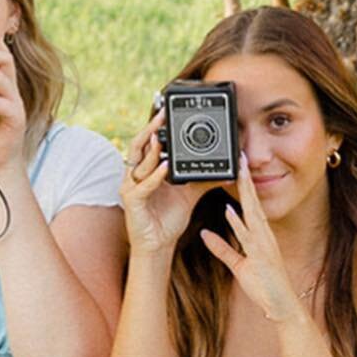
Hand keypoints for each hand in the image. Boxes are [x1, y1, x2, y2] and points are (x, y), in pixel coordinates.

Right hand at [118, 113, 216, 256]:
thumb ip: (203, 180)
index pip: (149, 142)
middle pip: (139, 144)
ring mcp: (131, 186)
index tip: (167, 112)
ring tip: (163, 138)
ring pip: (138, 162)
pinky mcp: (132, 201)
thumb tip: (225, 171)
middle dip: (150, 128)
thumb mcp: (190, 195)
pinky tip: (166, 168)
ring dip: (151, 150)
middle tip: (163, 114)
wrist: (159, 245)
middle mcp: (136, 174)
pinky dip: (154, 176)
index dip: (156, 126)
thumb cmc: (168, 219)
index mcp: (148, 169)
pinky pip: (142, 186)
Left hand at [199, 156, 311, 323]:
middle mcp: (263, 236)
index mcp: (259, 236)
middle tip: (240, 157)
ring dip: (246, 193)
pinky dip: (239, 223)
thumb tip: (204, 233)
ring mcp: (264, 245)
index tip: (237, 166)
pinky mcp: (261, 258)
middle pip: (254, 202)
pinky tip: (230, 210)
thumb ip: (222, 248)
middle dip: (246, 180)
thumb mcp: (239, 265)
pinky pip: (248, 237)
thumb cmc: (264, 287)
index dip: (244, 185)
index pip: (251, 204)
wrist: (282, 308)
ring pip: (253, 213)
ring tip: (239, 172)